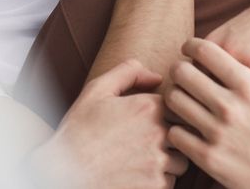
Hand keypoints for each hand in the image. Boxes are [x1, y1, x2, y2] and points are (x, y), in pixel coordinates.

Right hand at [31, 59, 188, 188]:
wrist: (65, 171)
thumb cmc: (79, 130)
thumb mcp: (97, 91)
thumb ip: (128, 72)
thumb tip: (157, 77)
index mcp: (148, 107)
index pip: (179, 105)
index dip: (167, 112)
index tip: (153, 119)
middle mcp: (158, 134)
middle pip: (185, 133)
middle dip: (172, 136)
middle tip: (150, 140)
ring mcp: (159, 162)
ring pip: (182, 160)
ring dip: (169, 160)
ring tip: (145, 158)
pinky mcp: (155, 186)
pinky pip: (171, 182)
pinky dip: (160, 180)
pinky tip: (139, 174)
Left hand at [165, 39, 249, 188]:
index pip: (206, 51)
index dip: (192, 45)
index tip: (189, 48)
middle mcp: (231, 107)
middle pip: (182, 72)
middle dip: (179, 69)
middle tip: (181, 72)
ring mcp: (218, 134)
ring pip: (174, 100)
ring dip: (175, 96)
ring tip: (181, 97)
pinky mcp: (209, 158)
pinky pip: (175, 133)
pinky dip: (177, 128)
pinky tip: (187, 126)